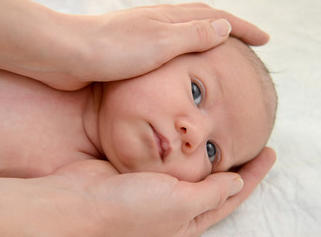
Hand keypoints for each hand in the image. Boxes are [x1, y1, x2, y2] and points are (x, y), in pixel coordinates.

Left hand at [0, 0, 268, 90]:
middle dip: (229, 32)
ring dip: (208, 44)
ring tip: (222, 56)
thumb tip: (223, 26)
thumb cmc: (110, 49)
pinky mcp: (133, 55)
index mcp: (170, 19)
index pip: (216, 18)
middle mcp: (160, 24)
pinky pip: (169, 54)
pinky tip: (184, 71)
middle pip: (203, 23)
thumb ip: (192, 35)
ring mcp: (146, 38)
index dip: (244, 28)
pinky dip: (185, 59)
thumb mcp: (159, 42)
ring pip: (186, 38)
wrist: (67, 55)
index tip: (265, 39)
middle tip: (247, 45)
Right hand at [0, 147, 273, 236]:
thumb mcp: (178, 204)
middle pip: (215, 182)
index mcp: (189, 220)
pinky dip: (184, 146)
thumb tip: (237, 185)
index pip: (232, 196)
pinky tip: (189, 134)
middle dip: (235, 163)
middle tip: (253, 139)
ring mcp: (160, 187)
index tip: (269, 152)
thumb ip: (209, 194)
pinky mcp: (145, 171)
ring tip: (224, 132)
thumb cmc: (130, 209)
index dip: (254, 176)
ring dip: (209, 152)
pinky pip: (172, 158)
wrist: (81, 203)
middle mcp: (176, 205)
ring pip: (194, 167)